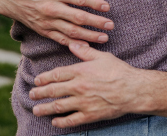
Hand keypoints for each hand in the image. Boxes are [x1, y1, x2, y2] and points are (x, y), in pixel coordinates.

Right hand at [0, 0, 113, 45]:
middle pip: (78, 17)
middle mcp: (51, 9)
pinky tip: (87, 46)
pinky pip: (61, 39)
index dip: (94, 3)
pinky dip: (74, 43)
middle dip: (96, 22)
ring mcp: (47, 22)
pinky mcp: (43, 31)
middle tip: (111, 25)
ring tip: (104, 38)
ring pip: (71, 31)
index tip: (107, 7)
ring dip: (89, 35)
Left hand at [29, 43, 159, 127]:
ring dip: (45, 109)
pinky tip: (54, 122)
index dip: (44, 78)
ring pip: (58, 106)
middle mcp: (79, 87)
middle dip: (40, 93)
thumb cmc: (119, 71)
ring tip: (36, 110)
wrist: (134, 90)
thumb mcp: (102, 57)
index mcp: (81, 72)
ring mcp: (83, 102)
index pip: (56, 75)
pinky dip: (61, 122)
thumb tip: (73, 44)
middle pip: (53, 91)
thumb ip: (85, 52)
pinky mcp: (90, 114)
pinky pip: (71, 120)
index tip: (37, 80)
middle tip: (32, 94)